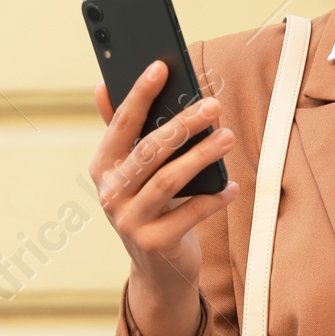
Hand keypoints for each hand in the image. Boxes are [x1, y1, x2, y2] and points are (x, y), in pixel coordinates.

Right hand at [90, 63, 237, 335]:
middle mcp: (109, 194)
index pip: (120, 124)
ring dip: (202, 156)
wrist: (158, 269)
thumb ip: (121, 129)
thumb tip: (103, 83)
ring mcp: (129, 221)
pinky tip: (232, 187)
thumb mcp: (133, 171)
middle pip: (149, 151)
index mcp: (102, 167)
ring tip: (227, 137)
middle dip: (183, 124)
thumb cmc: (151, 205)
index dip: (138, 94)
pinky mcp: (154, 244)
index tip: (161, 66)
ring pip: (169, 180)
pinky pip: (190, 214)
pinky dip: (214, 199)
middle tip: (213, 105)